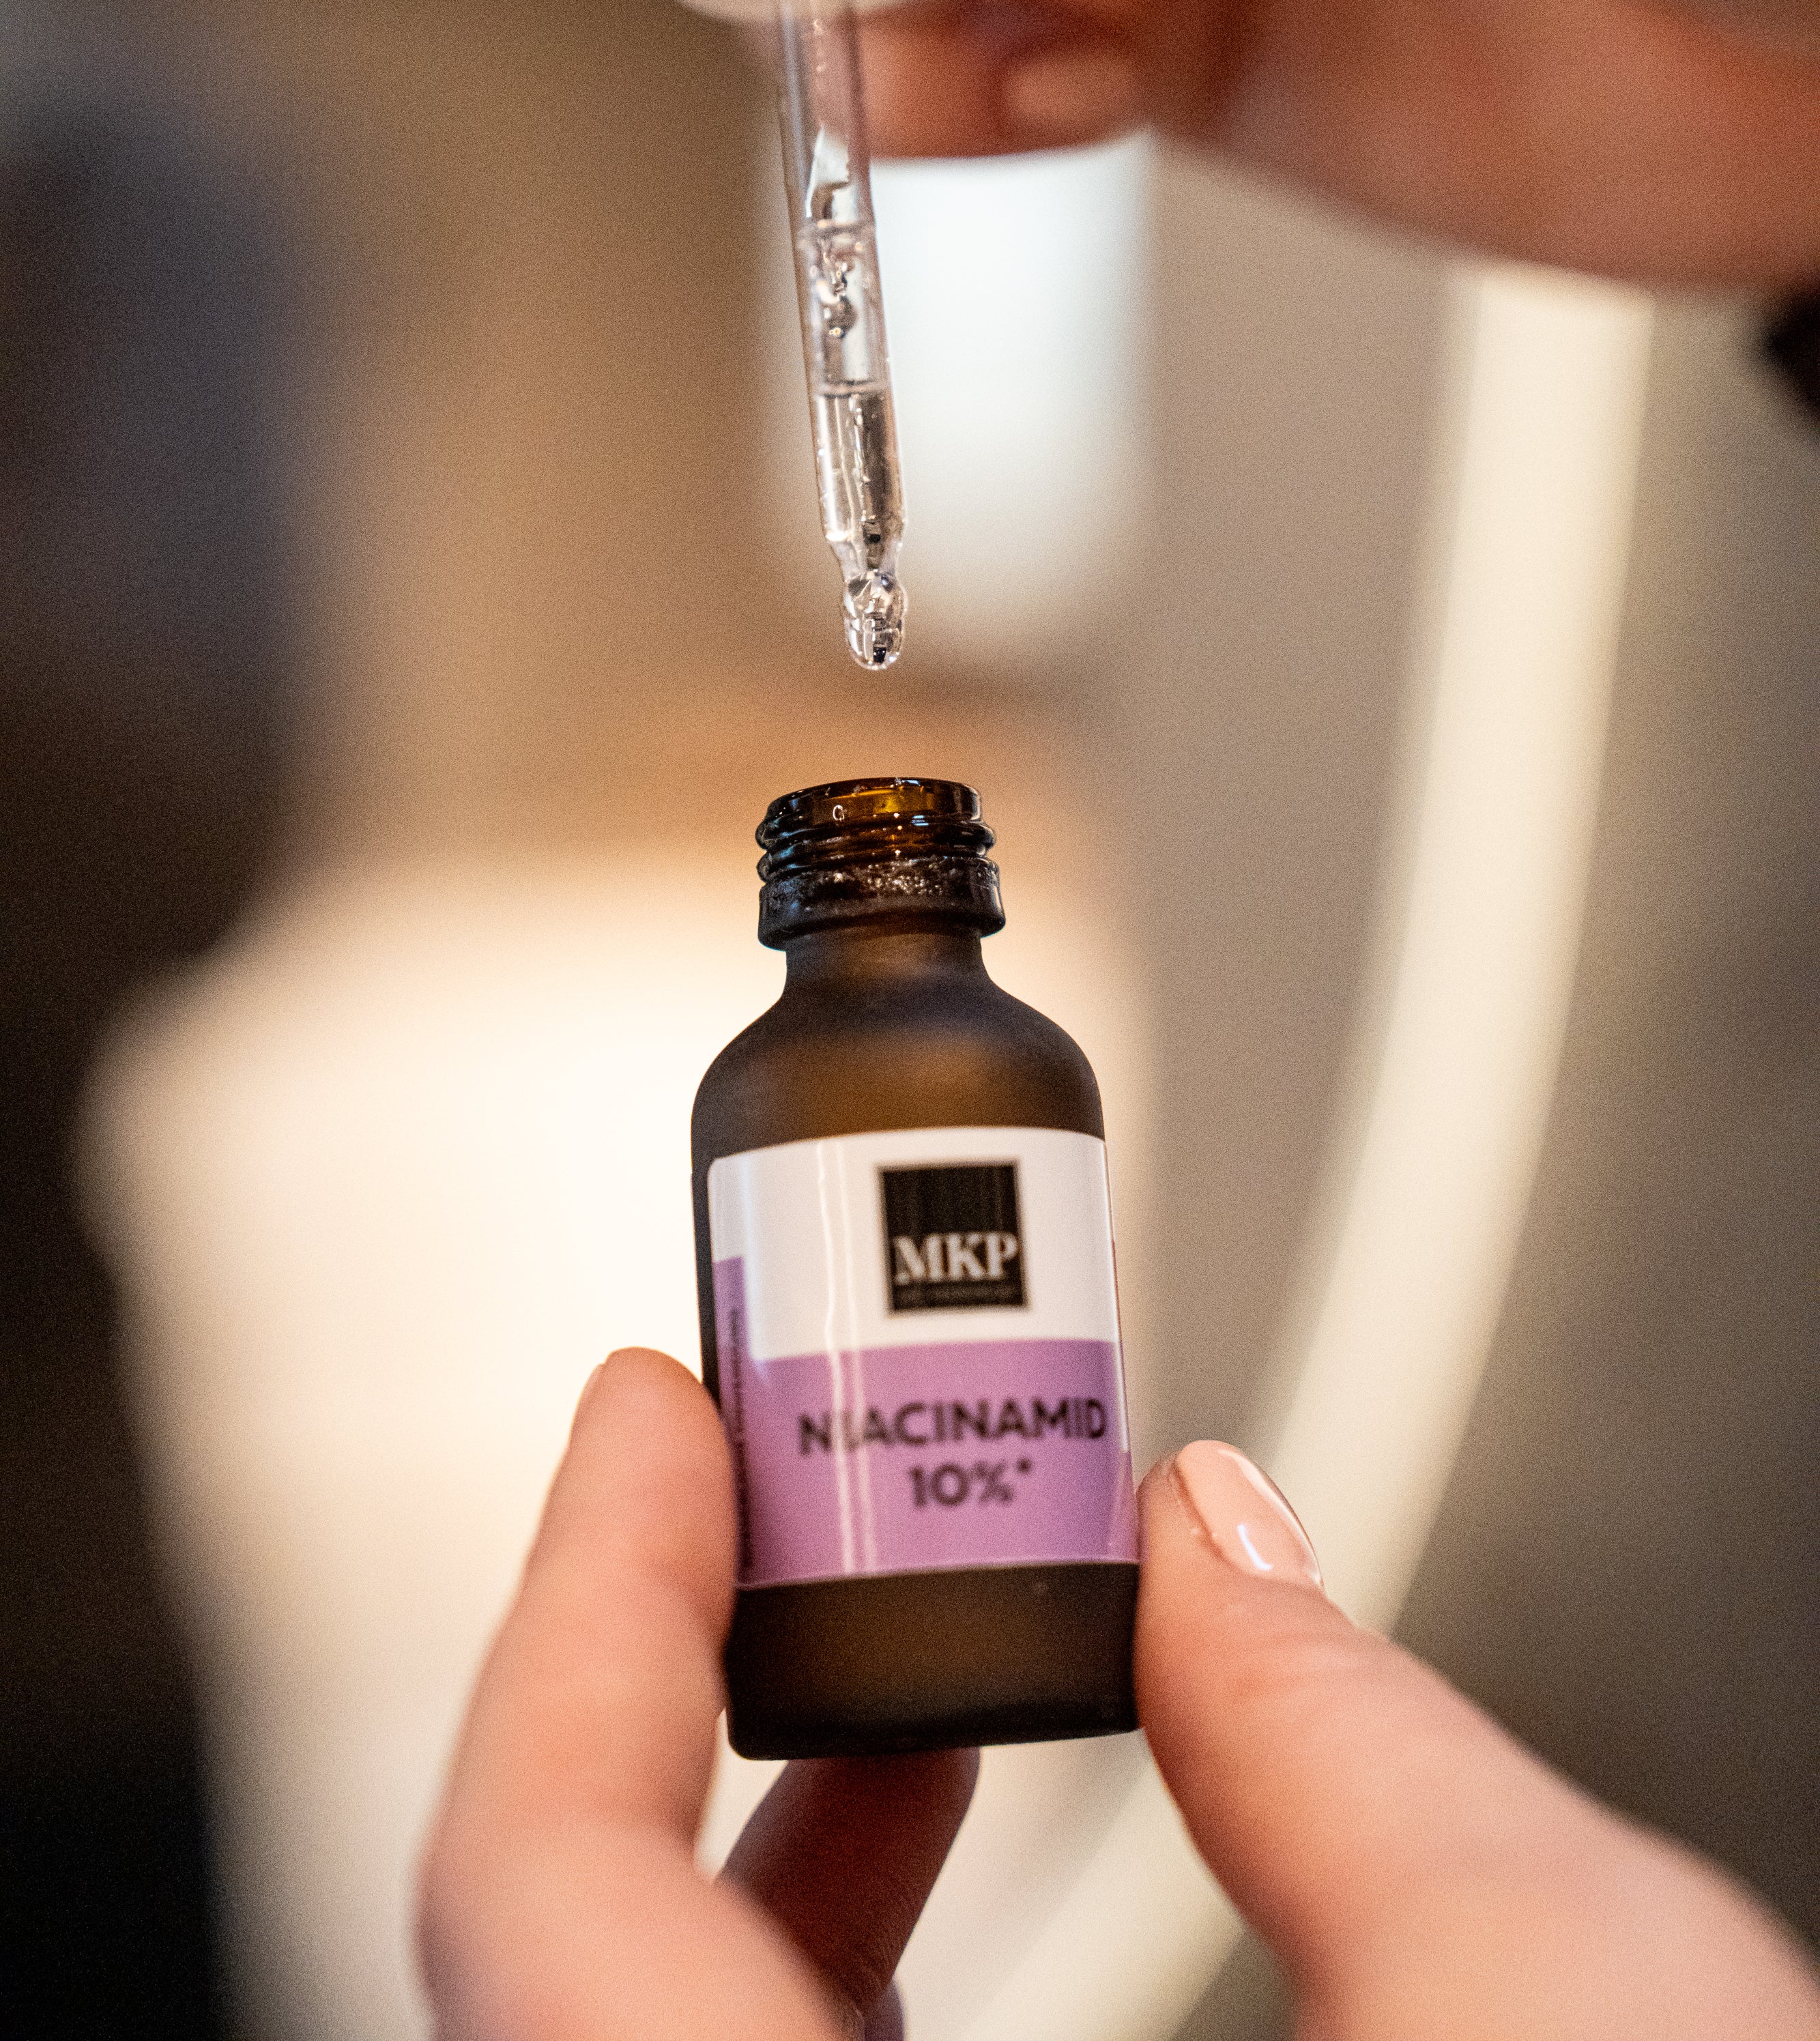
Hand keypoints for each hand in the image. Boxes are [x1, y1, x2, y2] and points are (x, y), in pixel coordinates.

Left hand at [420, 1351, 1819, 2039]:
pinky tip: (955, 1906)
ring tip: (918, 1689)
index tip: (647, 1424)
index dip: (576, 1608)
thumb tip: (1218, 1553)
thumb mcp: (1590, 2033)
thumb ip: (1349, 1755)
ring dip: (759, 1862)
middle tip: (797, 1509)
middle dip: (674, 1701)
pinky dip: (824, 2005)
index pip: (533, 1906)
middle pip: (571, 1988)